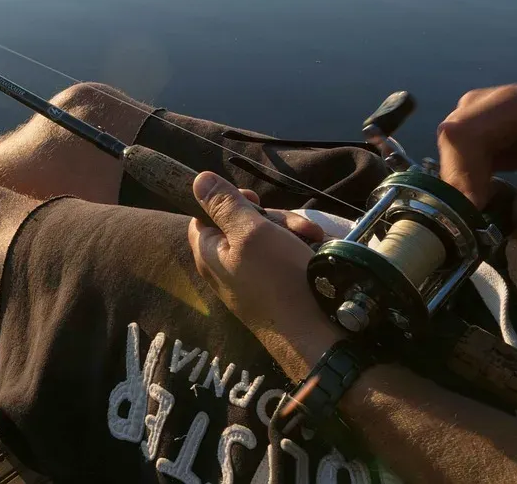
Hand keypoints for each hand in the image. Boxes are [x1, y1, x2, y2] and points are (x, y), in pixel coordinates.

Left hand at [186, 171, 339, 380]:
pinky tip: (318, 252)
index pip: (204, 216)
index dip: (227, 202)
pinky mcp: (276, 290)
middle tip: (298, 226)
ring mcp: (251, 281)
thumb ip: (224, 205)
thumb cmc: (280, 280)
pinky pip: (283, 260)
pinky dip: (300, 251)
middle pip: (242, 224)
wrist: (320, 337)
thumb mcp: (250, 233)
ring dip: (293, 233)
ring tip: (316, 239)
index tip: (255, 200)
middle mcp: (225, 268)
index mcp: (209, 253)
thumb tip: (197, 179)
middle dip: (274, 218)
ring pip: (268, 240)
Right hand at [437, 82, 516, 241]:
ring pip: (449, 160)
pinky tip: (492, 202)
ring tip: (490, 218)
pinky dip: (471, 186)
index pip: (462, 136)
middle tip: (484, 227)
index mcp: (507, 103)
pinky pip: (459, 163)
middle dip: (462, 190)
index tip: (474, 213)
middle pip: (450, 150)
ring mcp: (470, 118)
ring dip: (465, 191)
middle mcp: (477, 105)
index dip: (460, 174)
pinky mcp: (472, 134)